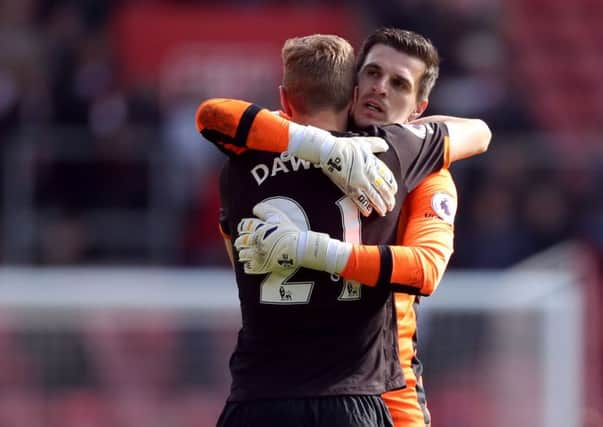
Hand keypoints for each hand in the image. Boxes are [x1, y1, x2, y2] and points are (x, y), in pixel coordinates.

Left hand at [234, 202, 351, 274]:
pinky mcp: (261, 265)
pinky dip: (248, 265)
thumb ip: (266, 211)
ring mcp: (258, 254)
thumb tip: (254, 208)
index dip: (243, 227)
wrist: (299, 249)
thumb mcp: (279, 217)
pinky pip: (248, 267)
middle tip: (242, 242)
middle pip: (241, 241)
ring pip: (243, 254)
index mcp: (259, 229)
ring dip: (243, 253)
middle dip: (240, 241)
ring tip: (246, 253)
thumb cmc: (290, 232)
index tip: (244, 229)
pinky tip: (251, 262)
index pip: (244, 226)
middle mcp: (256, 241)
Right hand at [320, 136, 396, 216]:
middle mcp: (369, 173)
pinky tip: (368, 212)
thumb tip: (386, 146)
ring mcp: (359, 182)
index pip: (388, 177)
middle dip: (389, 199)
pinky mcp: (349, 188)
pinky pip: (360, 200)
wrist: (329, 150)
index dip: (392, 186)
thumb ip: (376, 144)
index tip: (394, 191)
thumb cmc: (345, 146)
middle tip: (391, 206)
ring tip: (383, 212)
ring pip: (374, 197)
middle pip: (383, 189)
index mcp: (373, 163)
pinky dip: (365, 207)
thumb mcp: (363, 142)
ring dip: (380, 205)